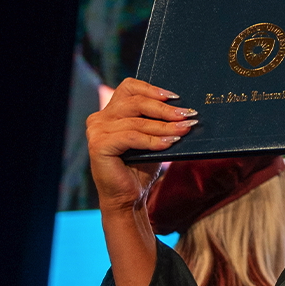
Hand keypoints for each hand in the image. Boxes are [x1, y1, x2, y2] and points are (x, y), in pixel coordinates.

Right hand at [85, 78, 195, 211]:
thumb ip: (158, 121)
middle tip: (187, 115)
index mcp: (110, 112)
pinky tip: (169, 143)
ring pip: (137, 122)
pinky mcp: (98, 146)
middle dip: (165, 109)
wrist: (128, 198)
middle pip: (135, 102)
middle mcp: (99, 118)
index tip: (176, 97)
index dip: (153, 89)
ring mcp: (96, 131)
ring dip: (164, 126)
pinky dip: (153, 140)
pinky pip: (131, 137)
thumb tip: (185, 109)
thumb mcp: (152, 138)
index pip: (130, 87)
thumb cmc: (141, 168)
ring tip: (184, 130)